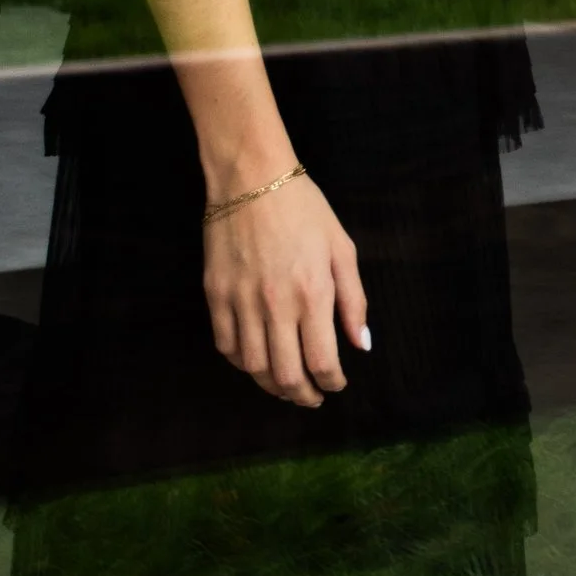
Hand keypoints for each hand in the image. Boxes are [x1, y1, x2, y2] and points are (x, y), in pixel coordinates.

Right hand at [203, 173, 369, 406]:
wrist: (250, 177)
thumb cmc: (303, 209)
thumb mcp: (341, 249)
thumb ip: (354, 300)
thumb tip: (360, 344)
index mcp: (313, 294)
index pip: (322, 362)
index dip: (332, 383)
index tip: (336, 383)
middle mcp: (276, 304)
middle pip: (286, 375)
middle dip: (303, 395)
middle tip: (311, 397)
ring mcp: (241, 301)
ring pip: (253, 367)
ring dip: (271, 385)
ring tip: (284, 385)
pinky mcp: (215, 294)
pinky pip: (226, 345)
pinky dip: (242, 362)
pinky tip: (256, 360)